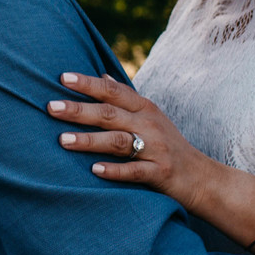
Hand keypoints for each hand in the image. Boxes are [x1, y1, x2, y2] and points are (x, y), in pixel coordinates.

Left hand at [47, 72, 217, 206]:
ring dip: (89, 140)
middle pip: (110, 114)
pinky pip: (134, 171)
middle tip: (50, 107)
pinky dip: (114, 170)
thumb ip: (125, 99)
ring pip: (119, 141)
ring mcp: (156, 149)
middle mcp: (150, 124)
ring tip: (62, 140)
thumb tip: (102, 75)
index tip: (62, 78)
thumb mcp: (150, 117)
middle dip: (79, 110)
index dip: (89, 83)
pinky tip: (94, 170)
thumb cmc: (168, 145)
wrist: (203, 178)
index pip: (113, 91)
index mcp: (144, 108)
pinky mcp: (160, 173)